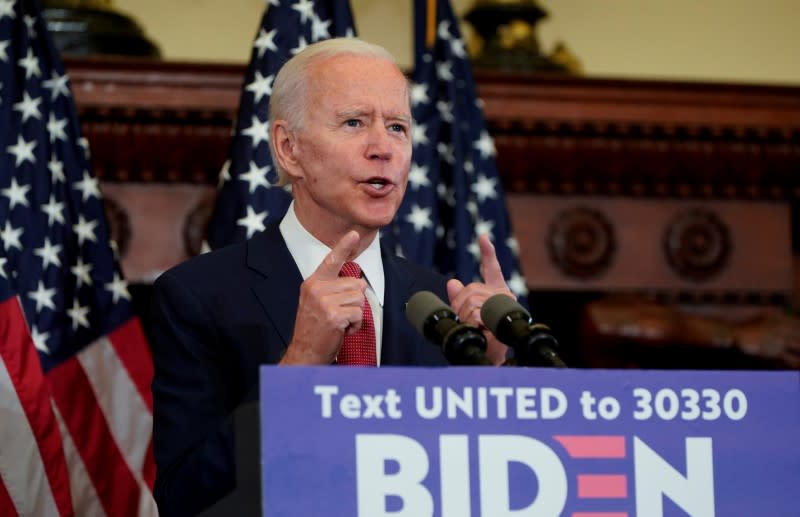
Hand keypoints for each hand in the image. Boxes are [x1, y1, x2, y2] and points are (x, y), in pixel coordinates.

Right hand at [280, 231, 366, 364]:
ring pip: (359, 298)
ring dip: (356, 313)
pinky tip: (343, 329)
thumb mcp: (318, 302)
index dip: (344, 246)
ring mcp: (324, 302)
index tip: (354, 234)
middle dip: (355, 300)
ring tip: (341, 321)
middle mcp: (317, 289)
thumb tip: (359, 283)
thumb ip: (333, 288)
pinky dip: (356, 324)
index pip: (331, 260)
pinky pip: (359, 313)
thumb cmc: (315, 328)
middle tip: (341, 314)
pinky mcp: (333, 315)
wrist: (305, 351)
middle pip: (356, 284)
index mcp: (313, 283)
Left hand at [447, 235, 514, 364]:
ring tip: (473, 329)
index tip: (483, 237)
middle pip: (470, 288)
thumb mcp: (467, 317)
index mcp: (495, 292)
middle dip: (459, 306)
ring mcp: (505, 304)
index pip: (492, 269)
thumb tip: (452, 283)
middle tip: (464, 322)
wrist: (490, 360)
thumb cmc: (481, 338)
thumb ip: (460, 299)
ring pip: (470, 301)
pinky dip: (471, 324)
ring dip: (464, 318)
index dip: (488, 253)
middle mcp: (503, 294)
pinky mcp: (503, 316)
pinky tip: (478, 331)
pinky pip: (475, 313)